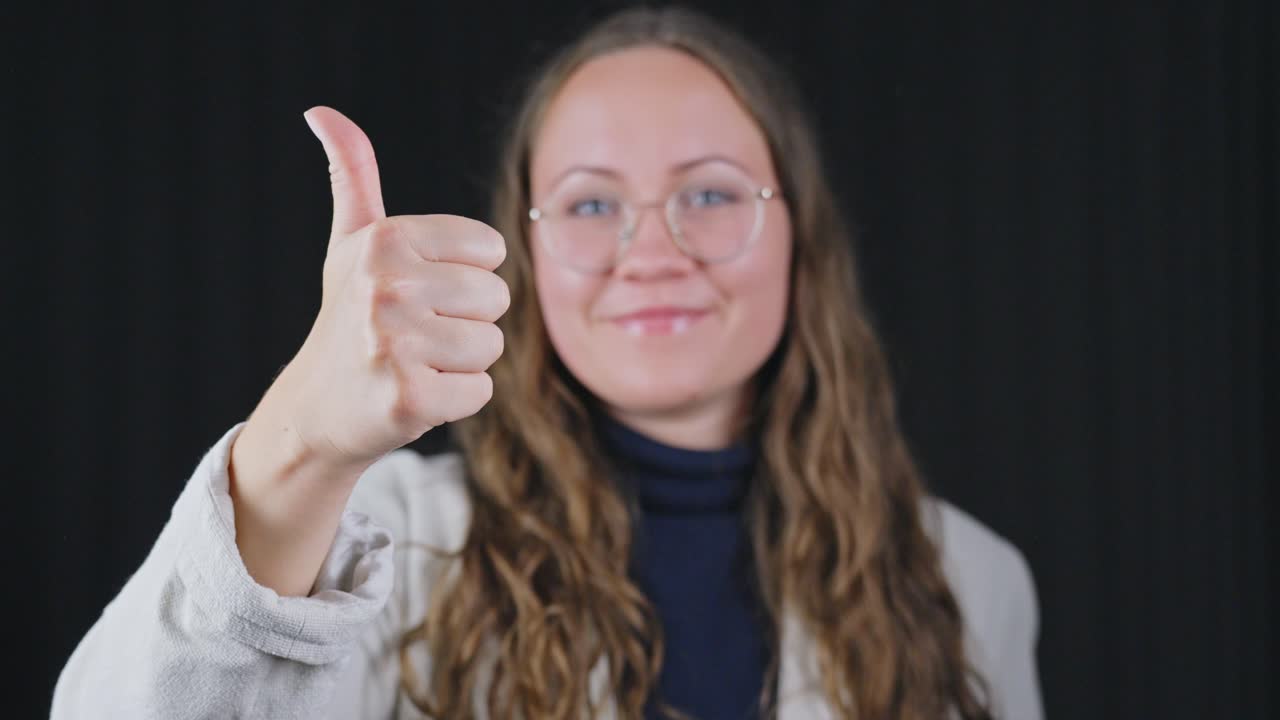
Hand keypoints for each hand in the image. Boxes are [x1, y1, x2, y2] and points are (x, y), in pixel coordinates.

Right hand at [273, 106, 508, 468]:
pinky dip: (455, 400)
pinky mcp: (409, 398)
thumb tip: (323, 112)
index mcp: (384, 240)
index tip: (419, 293)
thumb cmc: (348, 318)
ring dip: (461, 363)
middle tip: (415, 335)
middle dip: (466, 321)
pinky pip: (479, 391)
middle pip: (497, 299)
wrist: (317, 408)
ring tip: (415, 363)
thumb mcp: (351, 243)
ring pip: (491, 347)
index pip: (492, 251)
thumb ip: (353, 175)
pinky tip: (415, 395)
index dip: (465, 277)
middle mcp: (385, 286)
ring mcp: (395, 344)